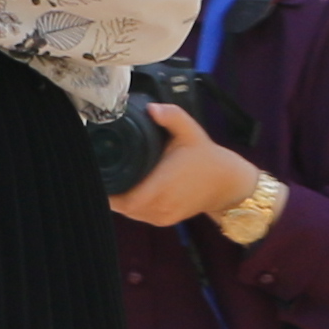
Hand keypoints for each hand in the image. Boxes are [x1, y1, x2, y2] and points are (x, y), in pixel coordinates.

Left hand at [105, 96, 263, 229]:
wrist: (229, 184)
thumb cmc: (207, 158)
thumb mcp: (190, 131)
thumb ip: (171, 117)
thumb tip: (152, 108)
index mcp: (163, 185)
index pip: (124, 199)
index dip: (109, 190)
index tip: (99, 173)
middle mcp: (161, 205)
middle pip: (123, 206)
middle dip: (112, 191)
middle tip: (104, 172)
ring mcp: (164, 215)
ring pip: (130, 212)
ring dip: (121, 199)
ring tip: (116, 180)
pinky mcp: (166, 220)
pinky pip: (141, 215)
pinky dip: (133, 205)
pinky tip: (131, 189)